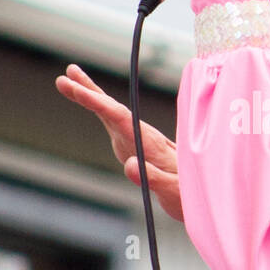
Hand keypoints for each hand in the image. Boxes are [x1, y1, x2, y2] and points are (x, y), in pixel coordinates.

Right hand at [55, 64, 182, 221]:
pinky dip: (98, 108)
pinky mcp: (134, 144)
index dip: (99, 103)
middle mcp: (142, 135)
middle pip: (112, 109)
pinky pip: (112, 122)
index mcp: (150, 143)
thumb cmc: (190, 193)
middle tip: (65, 76)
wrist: (204, 192)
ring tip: (68, 76)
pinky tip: (88, 100)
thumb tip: (126, 164)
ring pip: (110, 111)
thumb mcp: (174, 190)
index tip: (80, 91)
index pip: (121, 117)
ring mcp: (137, 139)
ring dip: (90, 94)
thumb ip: (153, 178)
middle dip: (89, 92)